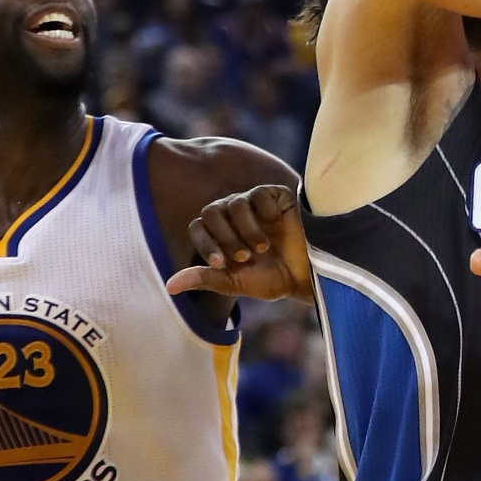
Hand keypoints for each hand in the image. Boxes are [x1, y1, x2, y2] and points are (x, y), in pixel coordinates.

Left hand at [168, 182, 313, 301]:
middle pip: (211, 211)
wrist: (311, 274)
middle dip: (225, 237)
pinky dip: (264, 214)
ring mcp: (255, 205)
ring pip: (234, 203)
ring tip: (262, 248)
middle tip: (244, 257)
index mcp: (222, 235)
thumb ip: (205, 279)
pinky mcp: (275, 196)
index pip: (198, 227)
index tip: (219, 263)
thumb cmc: (275, 279)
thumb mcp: (236, 283)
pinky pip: (258, 194)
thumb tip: (169, 286)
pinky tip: (277, 227)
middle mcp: (234, 217)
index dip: (205, 243)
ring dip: (245, 229)